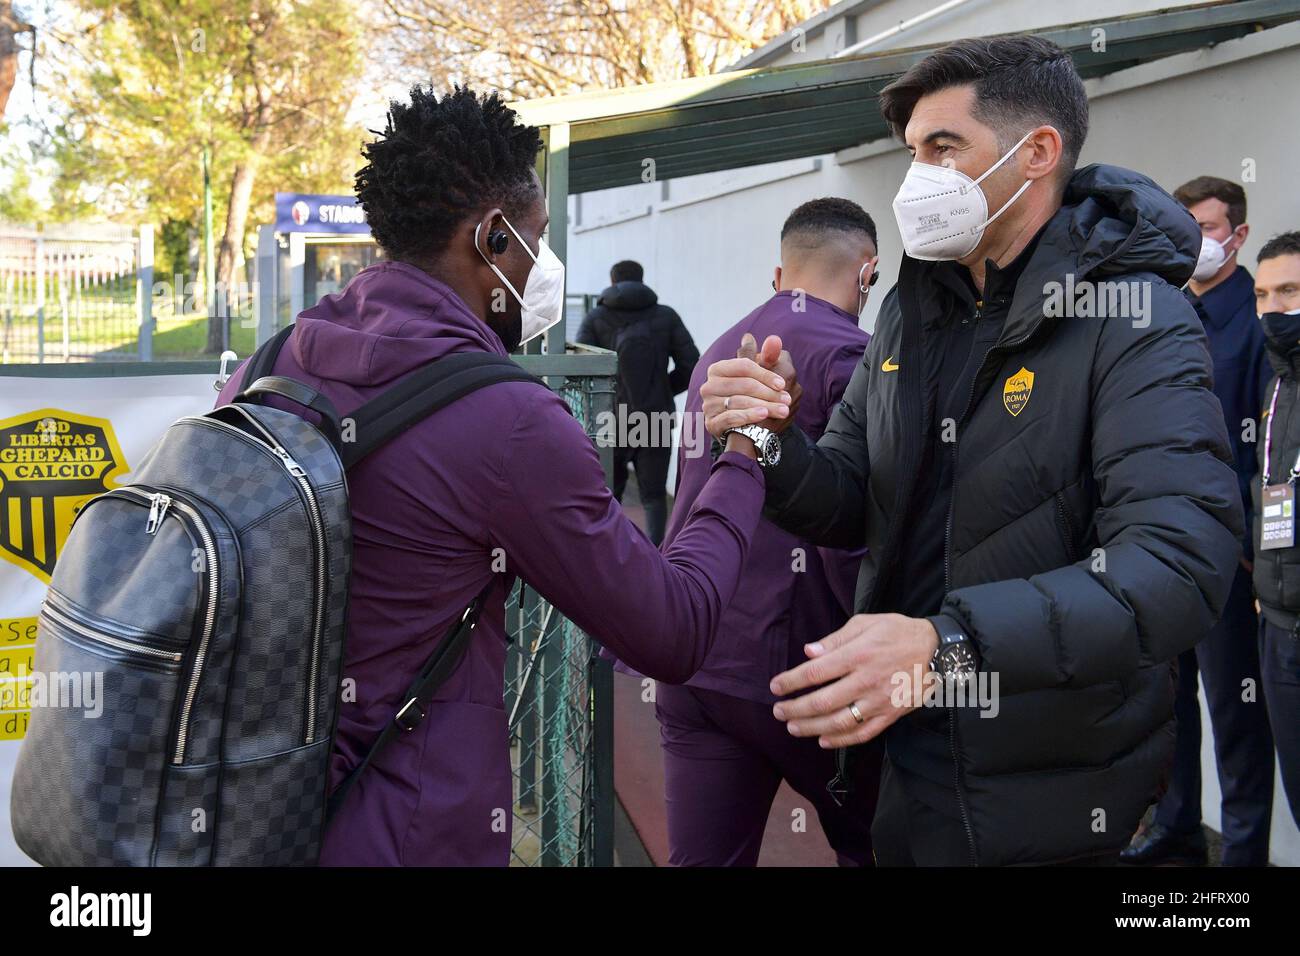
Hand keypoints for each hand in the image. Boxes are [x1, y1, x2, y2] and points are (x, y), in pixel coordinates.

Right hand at [701, 333, 799, 438]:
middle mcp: (709, 385)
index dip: (765, 374)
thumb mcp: (758, 376)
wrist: (741, 430)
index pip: (744, 366)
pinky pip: (731, 417)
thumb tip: (775, 339)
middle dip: (769, 393)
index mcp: (718, 369)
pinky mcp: (711, 423)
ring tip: (782, 410)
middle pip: (744, 384)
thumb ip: (767, 357)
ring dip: (765, 405)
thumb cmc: (751, 396)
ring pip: (740, 401)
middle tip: (787, 399)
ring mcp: (708, 405)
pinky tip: (763, 415)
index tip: (782, 384)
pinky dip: (749, 415)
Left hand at [770, 614, 939, 747]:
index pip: (815, 673)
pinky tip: (823, 740)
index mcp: (857, 655)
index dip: (791, 682)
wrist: (937, 651)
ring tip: (793, 727)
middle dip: (795, 709)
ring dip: (811, 728)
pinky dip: (841, 740)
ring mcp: (879, 701)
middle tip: (778, 711)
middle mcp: (866, 680)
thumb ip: (835, 639)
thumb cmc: (898, 632)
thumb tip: (809, 652)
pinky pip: (862, 733)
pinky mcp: (890, 715)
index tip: (775, 687)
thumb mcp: (866, 623)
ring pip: (839, 721)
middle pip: (822, 701)